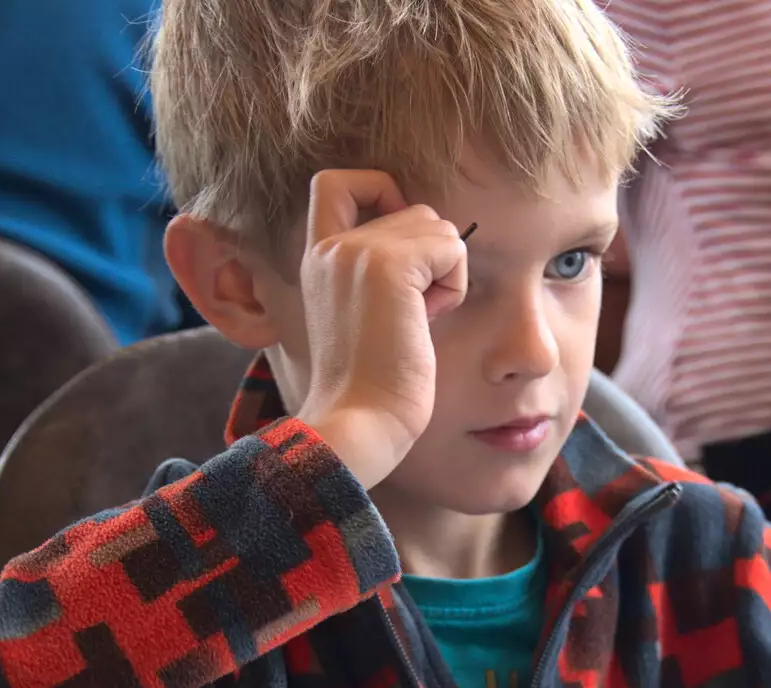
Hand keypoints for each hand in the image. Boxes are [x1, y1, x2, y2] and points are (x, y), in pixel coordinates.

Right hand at [294, 170, 468, 486]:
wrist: (359, 422)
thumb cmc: (373, 387)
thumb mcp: (369, 316)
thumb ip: (384, 273)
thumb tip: (438, 242)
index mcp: (316, 257)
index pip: (337, 183)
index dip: (380, 192)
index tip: (403, 247)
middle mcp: (330, 245)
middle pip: (413, 210)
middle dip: (432, 259)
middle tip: (414, 313)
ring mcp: (356, 250)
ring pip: (437, 226)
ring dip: (445, 274)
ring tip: (416, 321)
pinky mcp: (389, 265)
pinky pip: (452, 247)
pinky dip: (454, 284)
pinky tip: (428, 321)